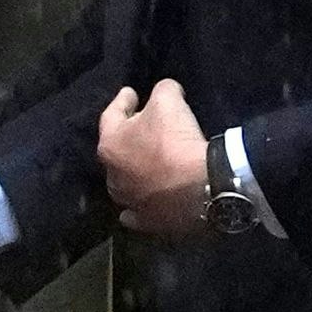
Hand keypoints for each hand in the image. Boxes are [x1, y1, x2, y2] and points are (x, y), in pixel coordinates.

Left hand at [99, 80, 214, 239]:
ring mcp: (127, 201)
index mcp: (110, 145)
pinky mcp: (146, 221)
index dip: (122, 100)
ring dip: (132, 169)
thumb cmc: (176, 141)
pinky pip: (135, 211)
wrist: (201, 187)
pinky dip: (137, 205)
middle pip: (117, 150)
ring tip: (145, 160)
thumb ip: (162, 90)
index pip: (111, 115)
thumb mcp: (169, 101)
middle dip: (127, 136)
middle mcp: (112, 175)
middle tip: (142, 124)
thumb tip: (166, 92)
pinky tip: (138, 202)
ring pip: (124, 181)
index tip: (131, 92)